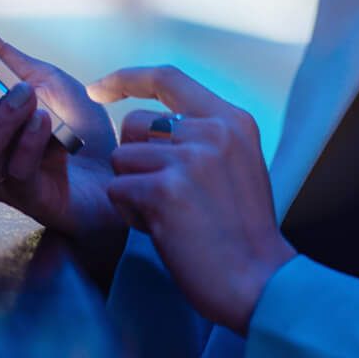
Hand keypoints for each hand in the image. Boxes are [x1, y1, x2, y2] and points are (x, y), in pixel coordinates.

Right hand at [0, 0, 121, 238]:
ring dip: (2, 117)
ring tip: (27, 95)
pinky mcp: (27, 198)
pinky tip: (47, 125)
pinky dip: (32, 142)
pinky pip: (17, 170)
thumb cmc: (79, 128)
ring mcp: (0, 174)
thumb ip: (5, 57)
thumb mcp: (45, 80)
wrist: (120, 173)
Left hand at [93, 66, 294, 335]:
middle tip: (162, 194)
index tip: (99, 89)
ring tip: (167, 216)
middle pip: (133, 122)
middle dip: (132, 158)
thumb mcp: (239, 164)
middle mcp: (212, 131)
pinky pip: (118, 190)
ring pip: (121, 158)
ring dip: (132, 190)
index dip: (126, 79)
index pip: (169, 78)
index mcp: (232, 120)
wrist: (259, 280)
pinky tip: (162, 231)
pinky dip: (130, 214)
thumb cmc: (243, 232)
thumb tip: (149, 126)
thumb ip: (204, 138)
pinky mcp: (165, 190)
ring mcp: (190, 159)